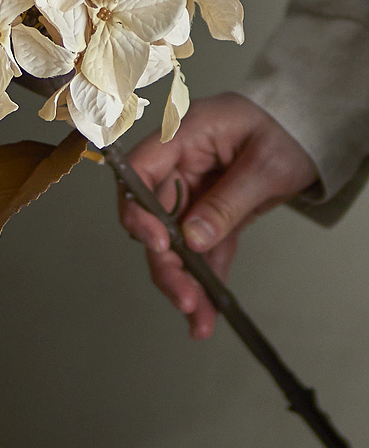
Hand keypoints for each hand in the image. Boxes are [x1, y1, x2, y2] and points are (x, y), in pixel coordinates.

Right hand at [118, 93, 318, 339]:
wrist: (309, 135)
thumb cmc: (287, 131)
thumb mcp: (265, 165)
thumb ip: (227, 201)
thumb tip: (193, 237)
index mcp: (185, 135)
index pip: (140, 170)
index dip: (139, 209)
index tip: (158, 243)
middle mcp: (179, 164)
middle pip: (152, 216)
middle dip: (164, 261)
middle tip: (183, 297)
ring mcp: (191, 189)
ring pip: (173, 240)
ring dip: (183, 279)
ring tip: (198, 316)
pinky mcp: (207, 211)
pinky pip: (201, 247)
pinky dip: (205, 276)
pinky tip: (210, 307)